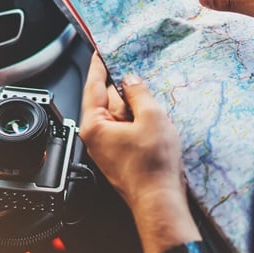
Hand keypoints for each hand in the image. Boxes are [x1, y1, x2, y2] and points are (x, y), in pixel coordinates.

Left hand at [79, 54, 185, 206]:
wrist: (159, 200)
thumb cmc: (151, 167)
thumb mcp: (151, 117)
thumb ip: (139, 93)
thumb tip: (132, 81)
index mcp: (94, 126)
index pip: (93, 87)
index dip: (99, 66)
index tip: (100, 51)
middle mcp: (97, 138)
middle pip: (107, 101)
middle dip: (121, 86)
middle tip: (133, 68)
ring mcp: (109, 149)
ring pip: (120, 117)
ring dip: (133, 105)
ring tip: (151, 96)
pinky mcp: (122, 157)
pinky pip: (127, 130)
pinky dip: (138, 121)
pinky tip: (153, 118)